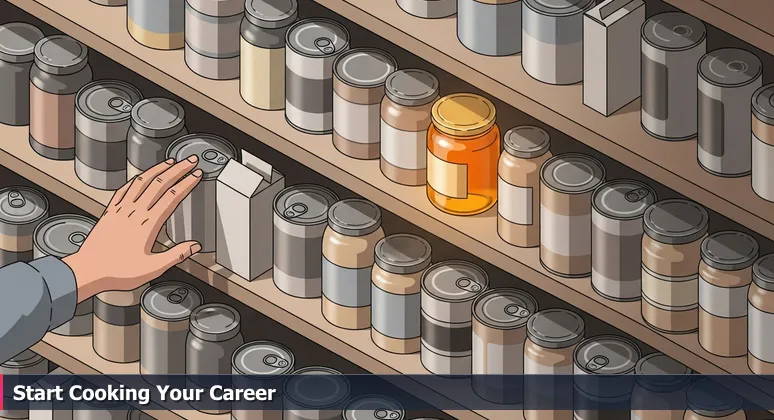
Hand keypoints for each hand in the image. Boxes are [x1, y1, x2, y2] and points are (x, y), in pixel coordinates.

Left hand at [63, 156, 202, 301]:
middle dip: (177, 169)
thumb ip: (176, 255)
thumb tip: (194, 246)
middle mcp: (135, 212)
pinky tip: (141, 176)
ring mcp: (121, 209)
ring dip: (157, 169)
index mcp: (148, 224)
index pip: (172, 197)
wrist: (89, 270)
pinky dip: (136, 179)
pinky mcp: (110, 211)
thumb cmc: (118, 271)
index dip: (186, 183)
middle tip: (189, 161)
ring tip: (169, 162)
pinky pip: (124, 189)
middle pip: (160, 183)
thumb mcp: (153, 268)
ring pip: (142, 181)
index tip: (196, 175)